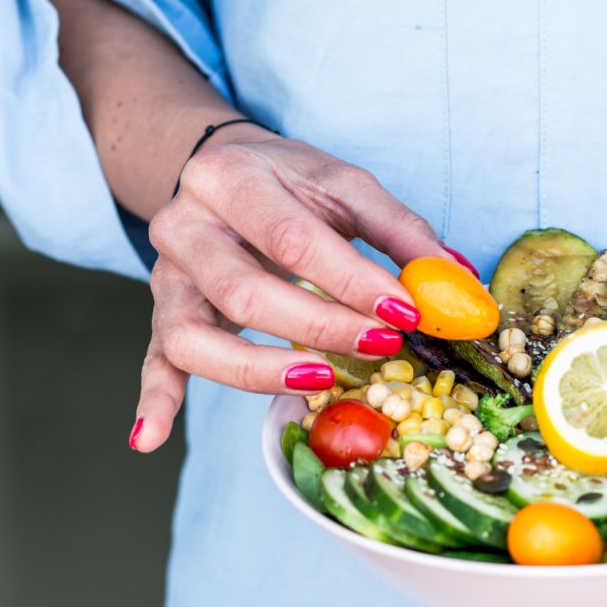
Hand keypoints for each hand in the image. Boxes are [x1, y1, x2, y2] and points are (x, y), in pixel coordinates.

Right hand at [129, 128, 462, 451]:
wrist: (223, 169)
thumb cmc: (292, 182)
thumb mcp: (346, 186)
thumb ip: (401, 231)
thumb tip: (457, 282)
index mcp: (230, 180)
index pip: (292, 241)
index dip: (353, 281)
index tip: (408, 311)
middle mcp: (184, 227)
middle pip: (243, 293)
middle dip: (321, 327)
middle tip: (382, 344)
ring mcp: (166, 277)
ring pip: (193, 337)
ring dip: (258, 370)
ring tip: (320, 382)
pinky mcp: (161, 313)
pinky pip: (153, 361)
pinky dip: (154, 401)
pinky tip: (150, 438)